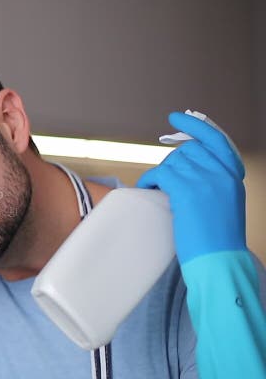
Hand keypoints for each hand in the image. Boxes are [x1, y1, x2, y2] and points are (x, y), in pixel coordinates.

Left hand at [136, 111, 246, 263]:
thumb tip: (183, 167)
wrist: (220, 260)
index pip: (216, 140)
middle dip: (172, 162)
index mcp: (233, 175)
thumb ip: (212, 181)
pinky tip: (146, 189)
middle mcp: (221, 173)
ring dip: (159, 173)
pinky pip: (159, 174)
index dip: (196, 126)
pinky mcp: (186, 191)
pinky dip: (148, 180)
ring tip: (156, 189)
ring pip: (172, 162)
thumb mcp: (224, 202)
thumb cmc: (218, 238)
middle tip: (164, 180)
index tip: (177, 117)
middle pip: (188, 151)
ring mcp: (205, 180)